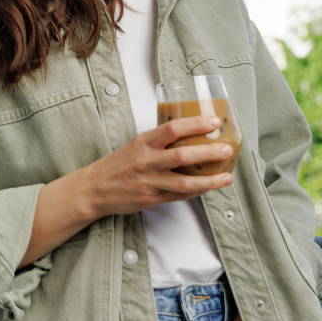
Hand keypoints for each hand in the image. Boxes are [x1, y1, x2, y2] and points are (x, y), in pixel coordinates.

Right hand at [78, 115, 234, 218]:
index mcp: (144, 142)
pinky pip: (179, 196)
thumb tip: (190, 134)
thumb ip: (159, 141)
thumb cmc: (118, 164)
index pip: (173, 128)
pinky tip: (209, 187)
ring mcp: (150, 182)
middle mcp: (147, 161)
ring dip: (209, 180)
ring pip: (185, 182)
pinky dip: (196, 192)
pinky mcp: (152, 199)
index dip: (196, 124)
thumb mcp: (135, 145)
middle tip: (227, 149)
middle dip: (209, 152)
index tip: (214, 121)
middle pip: (183, 155)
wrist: (94, 189)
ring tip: (227, 176)